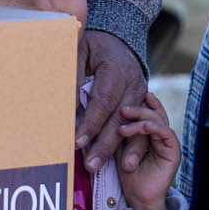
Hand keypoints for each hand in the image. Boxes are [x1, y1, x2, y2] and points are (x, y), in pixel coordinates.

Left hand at [78, 28, 148, 173]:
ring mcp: (142, 92)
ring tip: (116, 170)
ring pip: (134, 125)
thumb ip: (72, 77)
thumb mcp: (78, 52)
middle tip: (90, 165)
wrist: (119, 40)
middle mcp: (133, 82)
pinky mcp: (143, 102)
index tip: (77, 142)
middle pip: (119, 118)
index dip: (91, 123)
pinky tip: (129, 162)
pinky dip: (135, 145)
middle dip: (105, 144)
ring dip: (124, 150)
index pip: (102, 101)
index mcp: (115, 68)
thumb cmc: (92, 47)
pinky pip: (141, 126)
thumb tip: (65, 108)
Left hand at [115, 93, 179, 209]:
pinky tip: (143, 127)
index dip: (140, 104)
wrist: (139, 198)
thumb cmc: (129, 175)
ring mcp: (169, 143)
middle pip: (155, 114)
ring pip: (159, 121)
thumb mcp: (120, 148)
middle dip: (139, 109)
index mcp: (152, 135)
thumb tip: (106, 115)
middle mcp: (162, 137)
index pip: (148, 114)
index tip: (126, 97)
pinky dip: (154, 127)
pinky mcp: (174, 151)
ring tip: (125, 122)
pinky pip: (166, 133)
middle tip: (123, 108)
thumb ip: (119, 133)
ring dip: (142, 118)